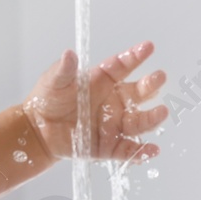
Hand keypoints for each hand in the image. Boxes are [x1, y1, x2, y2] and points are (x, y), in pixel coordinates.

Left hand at [20, 41, 167, 163]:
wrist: (38, 130)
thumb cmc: (48, 99)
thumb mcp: (55, 81)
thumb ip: (64, 70)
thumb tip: (69, 54)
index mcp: (103, 81)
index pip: (123, 66)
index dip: (136, 56)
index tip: (148, 47)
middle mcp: (114, 102)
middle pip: (138, 93)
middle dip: (150, 85)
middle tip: (159, 77)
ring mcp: (114, 125)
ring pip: (138, 122)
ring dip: (152, 118)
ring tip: (162, 112)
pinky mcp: (109, 147)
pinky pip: (128, 150)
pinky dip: (141, 152)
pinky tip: (152, 150)